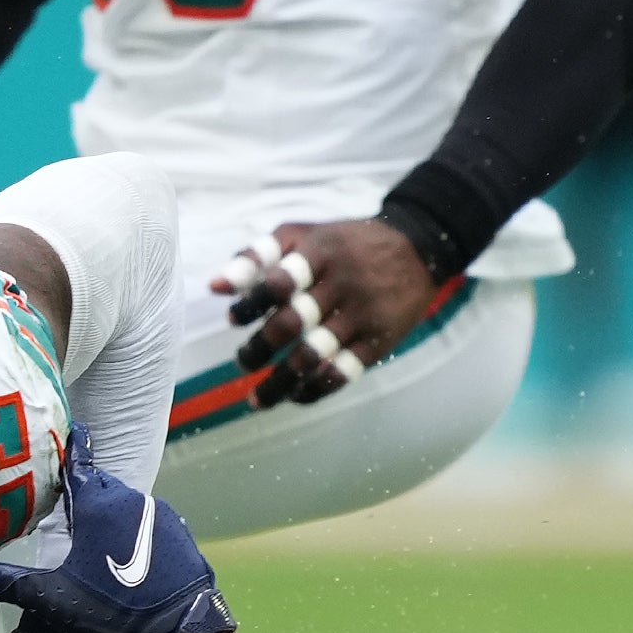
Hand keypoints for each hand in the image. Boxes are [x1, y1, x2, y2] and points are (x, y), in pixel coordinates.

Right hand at [0, 438, 233, 632]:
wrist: (179, 631)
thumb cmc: (113, 610)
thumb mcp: (53, 598)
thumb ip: (9, 583)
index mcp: (98, 507)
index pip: (79, 467)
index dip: (73, 450)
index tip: (74, 429)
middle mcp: (131, 501)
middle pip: (102, 488)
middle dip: (87, 494)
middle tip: (71, 510)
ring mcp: (160, 515)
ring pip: (127, 505)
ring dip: (112, 517)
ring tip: (98, 544)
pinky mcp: (180, 533)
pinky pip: (150, 522)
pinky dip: (137, 531)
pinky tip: (129, 557)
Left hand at [212, 217, 439, 408]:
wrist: (418, 248)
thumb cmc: (345, 243)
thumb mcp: (304, 234)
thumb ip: (257, 255)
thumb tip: (214, 287)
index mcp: (319, 253)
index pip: (279, 281)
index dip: (251, 303)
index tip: (233, 320)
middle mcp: (340, 284)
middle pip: (292, 323)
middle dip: (259, 348)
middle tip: (242, 362)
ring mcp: (362, 315)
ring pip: (313, 356)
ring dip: (279, 382)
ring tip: (255, 399)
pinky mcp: (379, 341)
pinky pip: (342, 373)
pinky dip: (313, 391)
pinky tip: (293, 397)